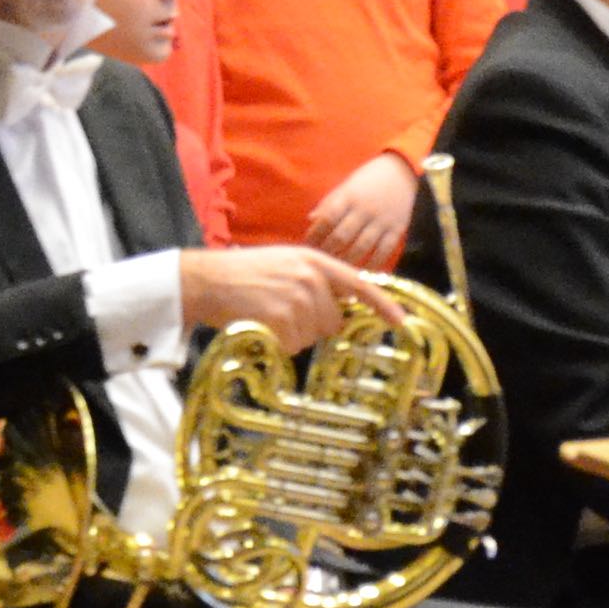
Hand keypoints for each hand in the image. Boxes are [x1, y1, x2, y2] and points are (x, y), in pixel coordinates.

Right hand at [176, 244, 368, 354]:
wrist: (207, 279)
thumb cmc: (244, 273)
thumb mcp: (286, 263)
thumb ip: (315, 281)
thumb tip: (338, 312)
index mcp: (314, 261)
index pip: (360, 285)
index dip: (383, 306)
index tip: (401, 322)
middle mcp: (311, 279)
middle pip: (334, 321)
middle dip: (314, 324)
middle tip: (283, 311)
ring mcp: (298, 301)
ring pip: (313, 337)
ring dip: (293, 335)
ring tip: (268, 315)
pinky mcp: (282, 320)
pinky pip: (293, 346)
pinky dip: (278, 343)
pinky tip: (261, 325)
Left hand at [301, 153, 419, 268]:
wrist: (403, 172)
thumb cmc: (368, 180)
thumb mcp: (347, 185)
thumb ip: (329, 203)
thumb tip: (311, 219)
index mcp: (349, 197)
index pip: (327, 218)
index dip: (315, 234)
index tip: (308, 245)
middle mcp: (364, 210)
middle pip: (342, 236)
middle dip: (328, 251)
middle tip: (320, 261)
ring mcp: (381, 221)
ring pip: (361, 247)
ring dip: (347, 261)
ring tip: (337, 268)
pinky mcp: (397, 230)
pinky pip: (383, 252)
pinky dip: (372, 264)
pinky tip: (362, 272)